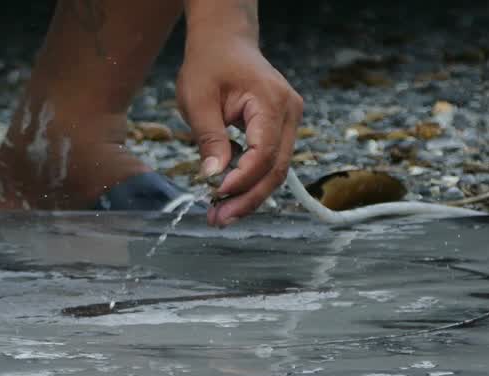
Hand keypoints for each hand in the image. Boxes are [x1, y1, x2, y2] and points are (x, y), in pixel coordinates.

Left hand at [176, 35, 302, 226]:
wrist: (225, 43)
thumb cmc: (210, 65)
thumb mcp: (198, 99)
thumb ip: (209, 138)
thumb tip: (213, 176)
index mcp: (272, 101)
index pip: (264, 151)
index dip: (242, 178)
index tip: (216, 194)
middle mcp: (289, 113)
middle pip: (276, 168)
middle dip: (247, 198)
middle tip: (219, 219)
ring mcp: (289, 122)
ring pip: (276, 170)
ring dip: (249, 196)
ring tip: (220, 216)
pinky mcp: (280, 130)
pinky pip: (270, 162)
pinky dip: (250, 182)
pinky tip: (229, 198)